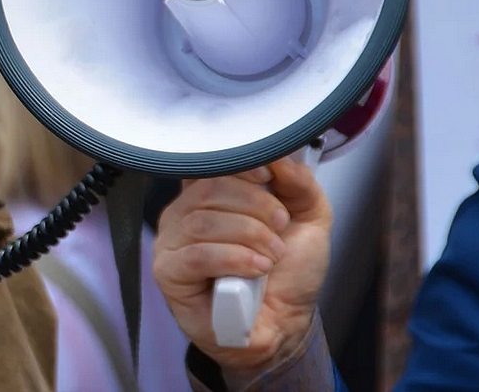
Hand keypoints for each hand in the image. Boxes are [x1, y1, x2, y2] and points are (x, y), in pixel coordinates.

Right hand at [153, 157, 331, 374]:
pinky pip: (196, 255)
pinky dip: (233, 259)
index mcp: (211, 193)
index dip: (238, 164)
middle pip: (208, 189)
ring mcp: (171, 242)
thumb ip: (299, 182)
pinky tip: (256, 269)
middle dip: (255, 206)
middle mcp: (185, 213)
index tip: (267, 177)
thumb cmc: (288, 272)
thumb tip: (278, 156)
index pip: (211, 162)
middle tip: (280, 228)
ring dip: (249, 236)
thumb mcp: (308, 217)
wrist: (285, 322)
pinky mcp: (169, 273)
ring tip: (271, 256)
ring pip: (202, 221)